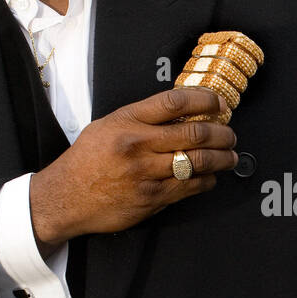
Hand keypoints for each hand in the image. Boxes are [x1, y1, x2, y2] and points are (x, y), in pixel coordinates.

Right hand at [29, 88, 237, 248]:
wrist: (65, 197)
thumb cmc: (87, 159)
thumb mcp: (108, 125)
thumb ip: (143, 117)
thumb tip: (183, 112)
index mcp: (127, 121)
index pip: (176, 102)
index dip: (205, 99)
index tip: (219, 103)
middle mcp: (138, 144)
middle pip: (195, 133)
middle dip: (222, 133)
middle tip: (231, 134)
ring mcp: (146, 173)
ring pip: (199, 162)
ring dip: (222, 159)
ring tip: (230, 156)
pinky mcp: (151, 198)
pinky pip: (190, 186)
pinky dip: (207, 180)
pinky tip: (211, 177)